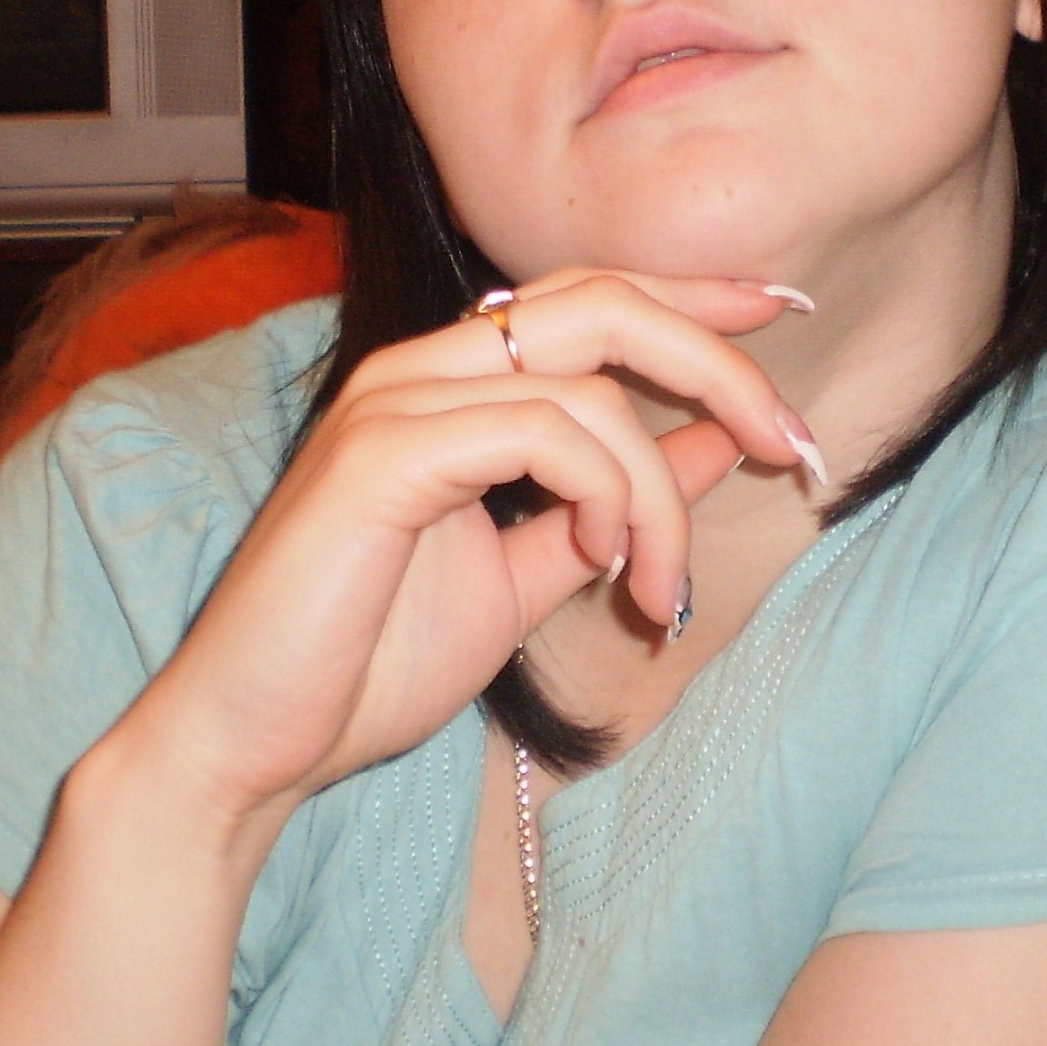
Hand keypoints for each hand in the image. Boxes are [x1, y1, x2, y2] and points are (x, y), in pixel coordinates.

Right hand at [103, 270, 817, 848]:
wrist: (253, 747)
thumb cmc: (368, 664)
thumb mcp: (526, 574)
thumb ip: (608, 505)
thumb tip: (712, 446)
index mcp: (449, 387)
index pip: (589, 298)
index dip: (694, 298)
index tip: (785, 314)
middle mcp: (419, 370)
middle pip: (603, 302)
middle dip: (717, 363)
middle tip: (793, 443)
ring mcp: (394, 403)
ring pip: (588, 383)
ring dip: (660, 492)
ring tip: (662, 587)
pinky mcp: (382, 456)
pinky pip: (540, 431)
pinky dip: (604, 494)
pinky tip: (604, 564)